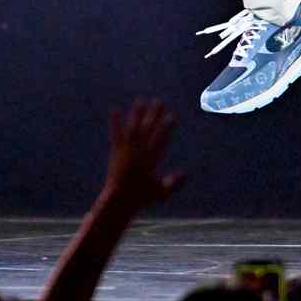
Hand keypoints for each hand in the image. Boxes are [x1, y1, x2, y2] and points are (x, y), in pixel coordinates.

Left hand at [101, 99, 185, 213]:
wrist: (118, 201)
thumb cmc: (141, 198)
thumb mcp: (162, 193)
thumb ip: (174, 183)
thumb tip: (186, 173)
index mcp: (150, 159)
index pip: (161, 139)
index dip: (167, 126)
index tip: (172, 115)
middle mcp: (138, 151)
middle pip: (148, 129)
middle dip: (154, 114)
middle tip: (159, 101)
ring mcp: (126, 150)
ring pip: (133, 127)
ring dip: (137, 113)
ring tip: (141, 100)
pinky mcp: (116, 151)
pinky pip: (116, 134)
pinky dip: (116, 122)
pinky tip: (115, 110)